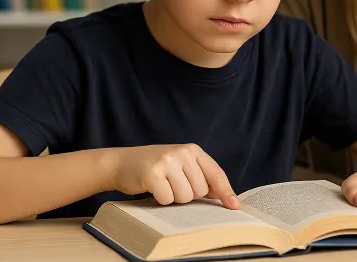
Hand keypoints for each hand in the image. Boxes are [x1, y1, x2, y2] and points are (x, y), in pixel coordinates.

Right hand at [108, 144, 239, 208]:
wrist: (121, 163)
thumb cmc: (155, 167)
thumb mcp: (180, 165)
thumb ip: (200, 176)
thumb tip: (222, 196)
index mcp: (192, 150)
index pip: (215, 173)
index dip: (226, 192)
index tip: (234, 206)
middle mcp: (182, 152)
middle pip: (200, 190)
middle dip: (188, 194)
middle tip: (172, 184)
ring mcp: (167, 161)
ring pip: (185, 197)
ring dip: (174, 198)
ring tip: (163, 185)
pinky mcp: (153, 173)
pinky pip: (167, 199)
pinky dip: (161, 200)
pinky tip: (153, 188)